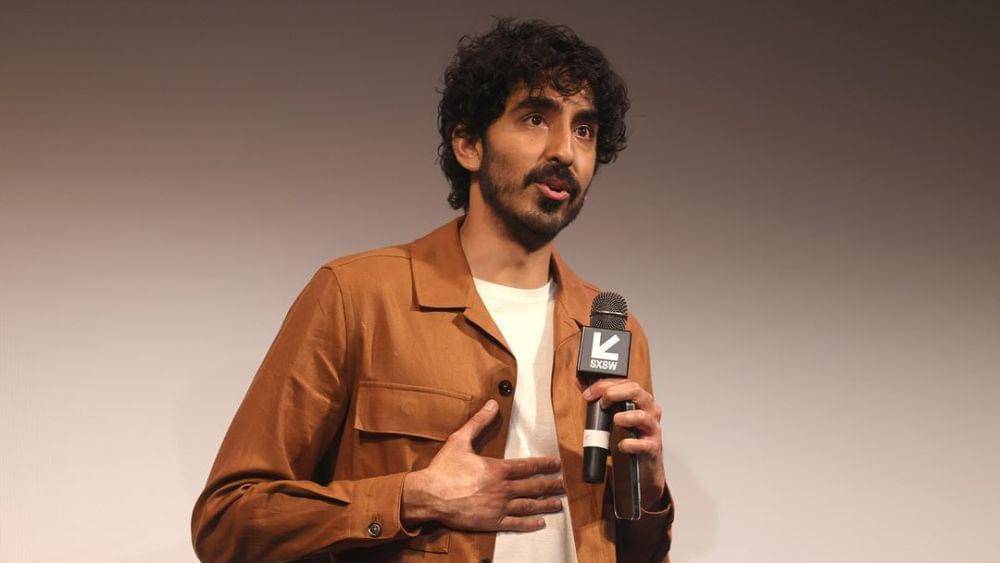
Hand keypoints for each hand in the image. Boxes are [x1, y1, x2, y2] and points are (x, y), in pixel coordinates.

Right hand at [401, 400, 565, 531]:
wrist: (429, 495)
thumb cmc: (443, 468)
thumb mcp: (460, 440)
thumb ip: (479, 422)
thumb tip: (493, 404)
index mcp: (497, 469)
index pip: (527, 466)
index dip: (544, 465)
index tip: (557, 465)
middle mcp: (502, 488)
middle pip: (533, 486)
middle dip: (550, 485)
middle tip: (563, 485)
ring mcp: (498, 507)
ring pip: (528, 505)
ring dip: (545, 504)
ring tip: (558, 504)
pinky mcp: (491, 522)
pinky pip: (515, 524)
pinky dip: (530, 523)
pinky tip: (540, 522)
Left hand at [582, 379, 667, 508]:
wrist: (644, 464)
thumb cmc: (631, 435)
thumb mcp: (616, 415)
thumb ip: (601, 399)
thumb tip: (581, 384)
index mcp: (641, 400)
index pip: (625, 383)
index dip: (604, 385)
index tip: (589, 393)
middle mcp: (650, 410)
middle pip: (636, 391)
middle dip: (614, 393)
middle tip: (602, 403)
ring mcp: (653, 429)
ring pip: (642, 416)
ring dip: (625, 417)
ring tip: (615, 421)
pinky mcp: (653, 447)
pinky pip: (643, 444)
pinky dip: (630, 444)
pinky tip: (621, 445)